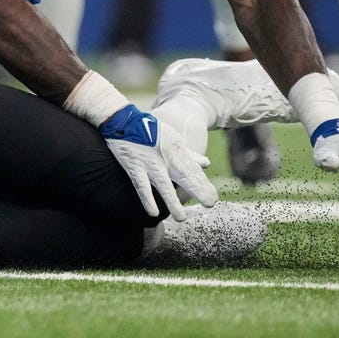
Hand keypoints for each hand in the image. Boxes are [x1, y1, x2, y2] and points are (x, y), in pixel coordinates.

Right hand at [99, 105, 218, 220]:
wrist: (124, 120)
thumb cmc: (148, 129)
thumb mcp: (172, 138)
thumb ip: (188, 154)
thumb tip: (206, 163)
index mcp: (176, 150)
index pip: (193, 170)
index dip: (203, 184)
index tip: (214, 197)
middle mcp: (166, 157)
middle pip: (184, 176)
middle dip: (198, 190)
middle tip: (210, 203)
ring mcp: (150, 163)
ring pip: (163, 184)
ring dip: (172, 201)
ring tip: (181, 217)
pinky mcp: (134, 166)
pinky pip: (141, 185)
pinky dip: (147, 198)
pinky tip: (153, 212)